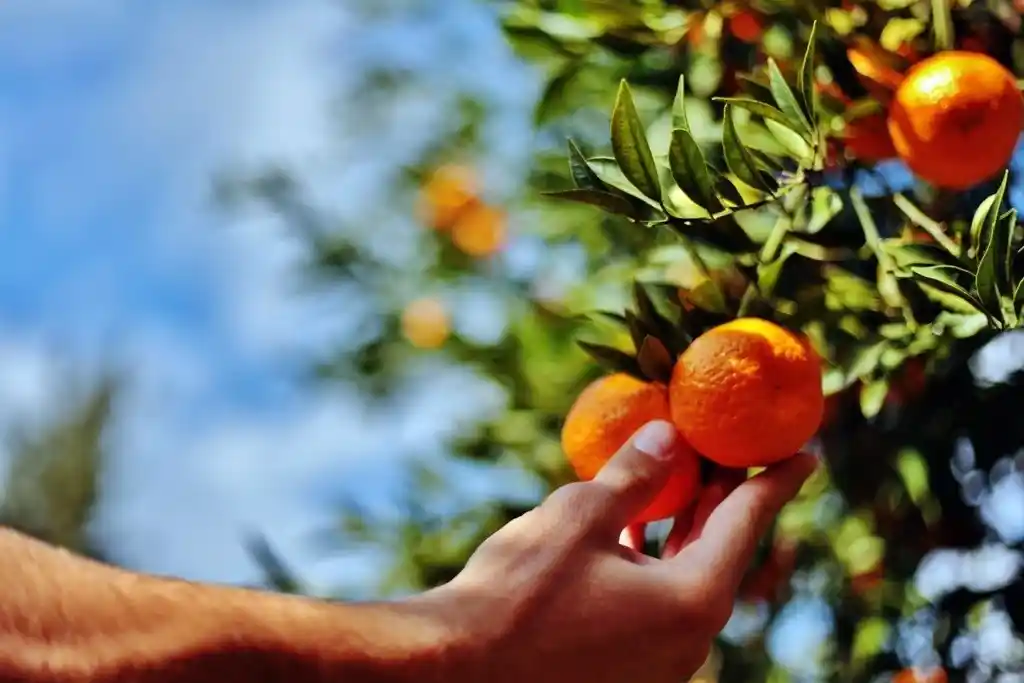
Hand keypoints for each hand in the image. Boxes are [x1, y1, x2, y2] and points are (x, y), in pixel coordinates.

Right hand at [424, 420, 816, 682]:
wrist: (457, 670)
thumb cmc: (518, 593)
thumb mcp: (579, 518)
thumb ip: (633, 476)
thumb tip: (669, 436)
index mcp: (691, 601)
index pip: (747, 524)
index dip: (777, 481)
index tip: (805, 453)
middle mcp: (686, 638)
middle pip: (719, 549)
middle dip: (728, 496)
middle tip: (737, 449)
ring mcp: (655, 657)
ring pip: (684, 574)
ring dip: (685, 524)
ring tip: (687, 474)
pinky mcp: (623, 663)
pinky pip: (654, 597)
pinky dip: (652, 556)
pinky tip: (632, 524)